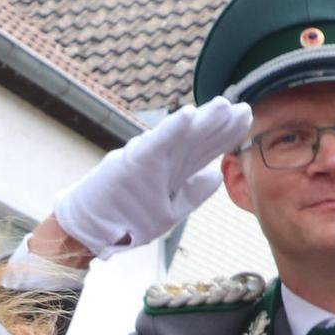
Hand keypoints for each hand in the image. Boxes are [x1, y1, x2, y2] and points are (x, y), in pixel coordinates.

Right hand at [51, 99, 252, 257]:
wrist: (87, 229)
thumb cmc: (123, 221)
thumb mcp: (167, 213)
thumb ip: (192, 194)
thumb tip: (216, 176)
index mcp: (173, 173)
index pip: (205, 151)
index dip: (226, 136)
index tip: (246, 120)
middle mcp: (163, 164)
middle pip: (198, 141)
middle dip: (221, 125)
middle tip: (246, 108)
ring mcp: (147, 162)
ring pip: (180, 138)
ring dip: (202, 121)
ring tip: (223, 104)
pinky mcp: (131, 164)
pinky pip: (156, 146)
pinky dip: (171, 131)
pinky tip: (188, 115)